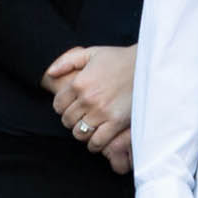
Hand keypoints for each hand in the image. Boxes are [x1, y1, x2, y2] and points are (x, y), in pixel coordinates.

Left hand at [45, 44, 134, 160]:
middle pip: (67, 120)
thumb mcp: (92, 53)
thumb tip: (50, 73)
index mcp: (79, 83)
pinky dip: (94, 144)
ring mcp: (101, 112)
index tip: (71, 107)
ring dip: (81, 132)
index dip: (62, 108)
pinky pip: (97, 142)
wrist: (147, 66)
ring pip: (79, 133)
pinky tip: (97, 139)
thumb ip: (68, 61)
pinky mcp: (116, 123)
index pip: (58, 105)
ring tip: (89, 128)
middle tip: (81, 118)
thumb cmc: (119, 59)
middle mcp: (87, 99)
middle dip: (71, 120)